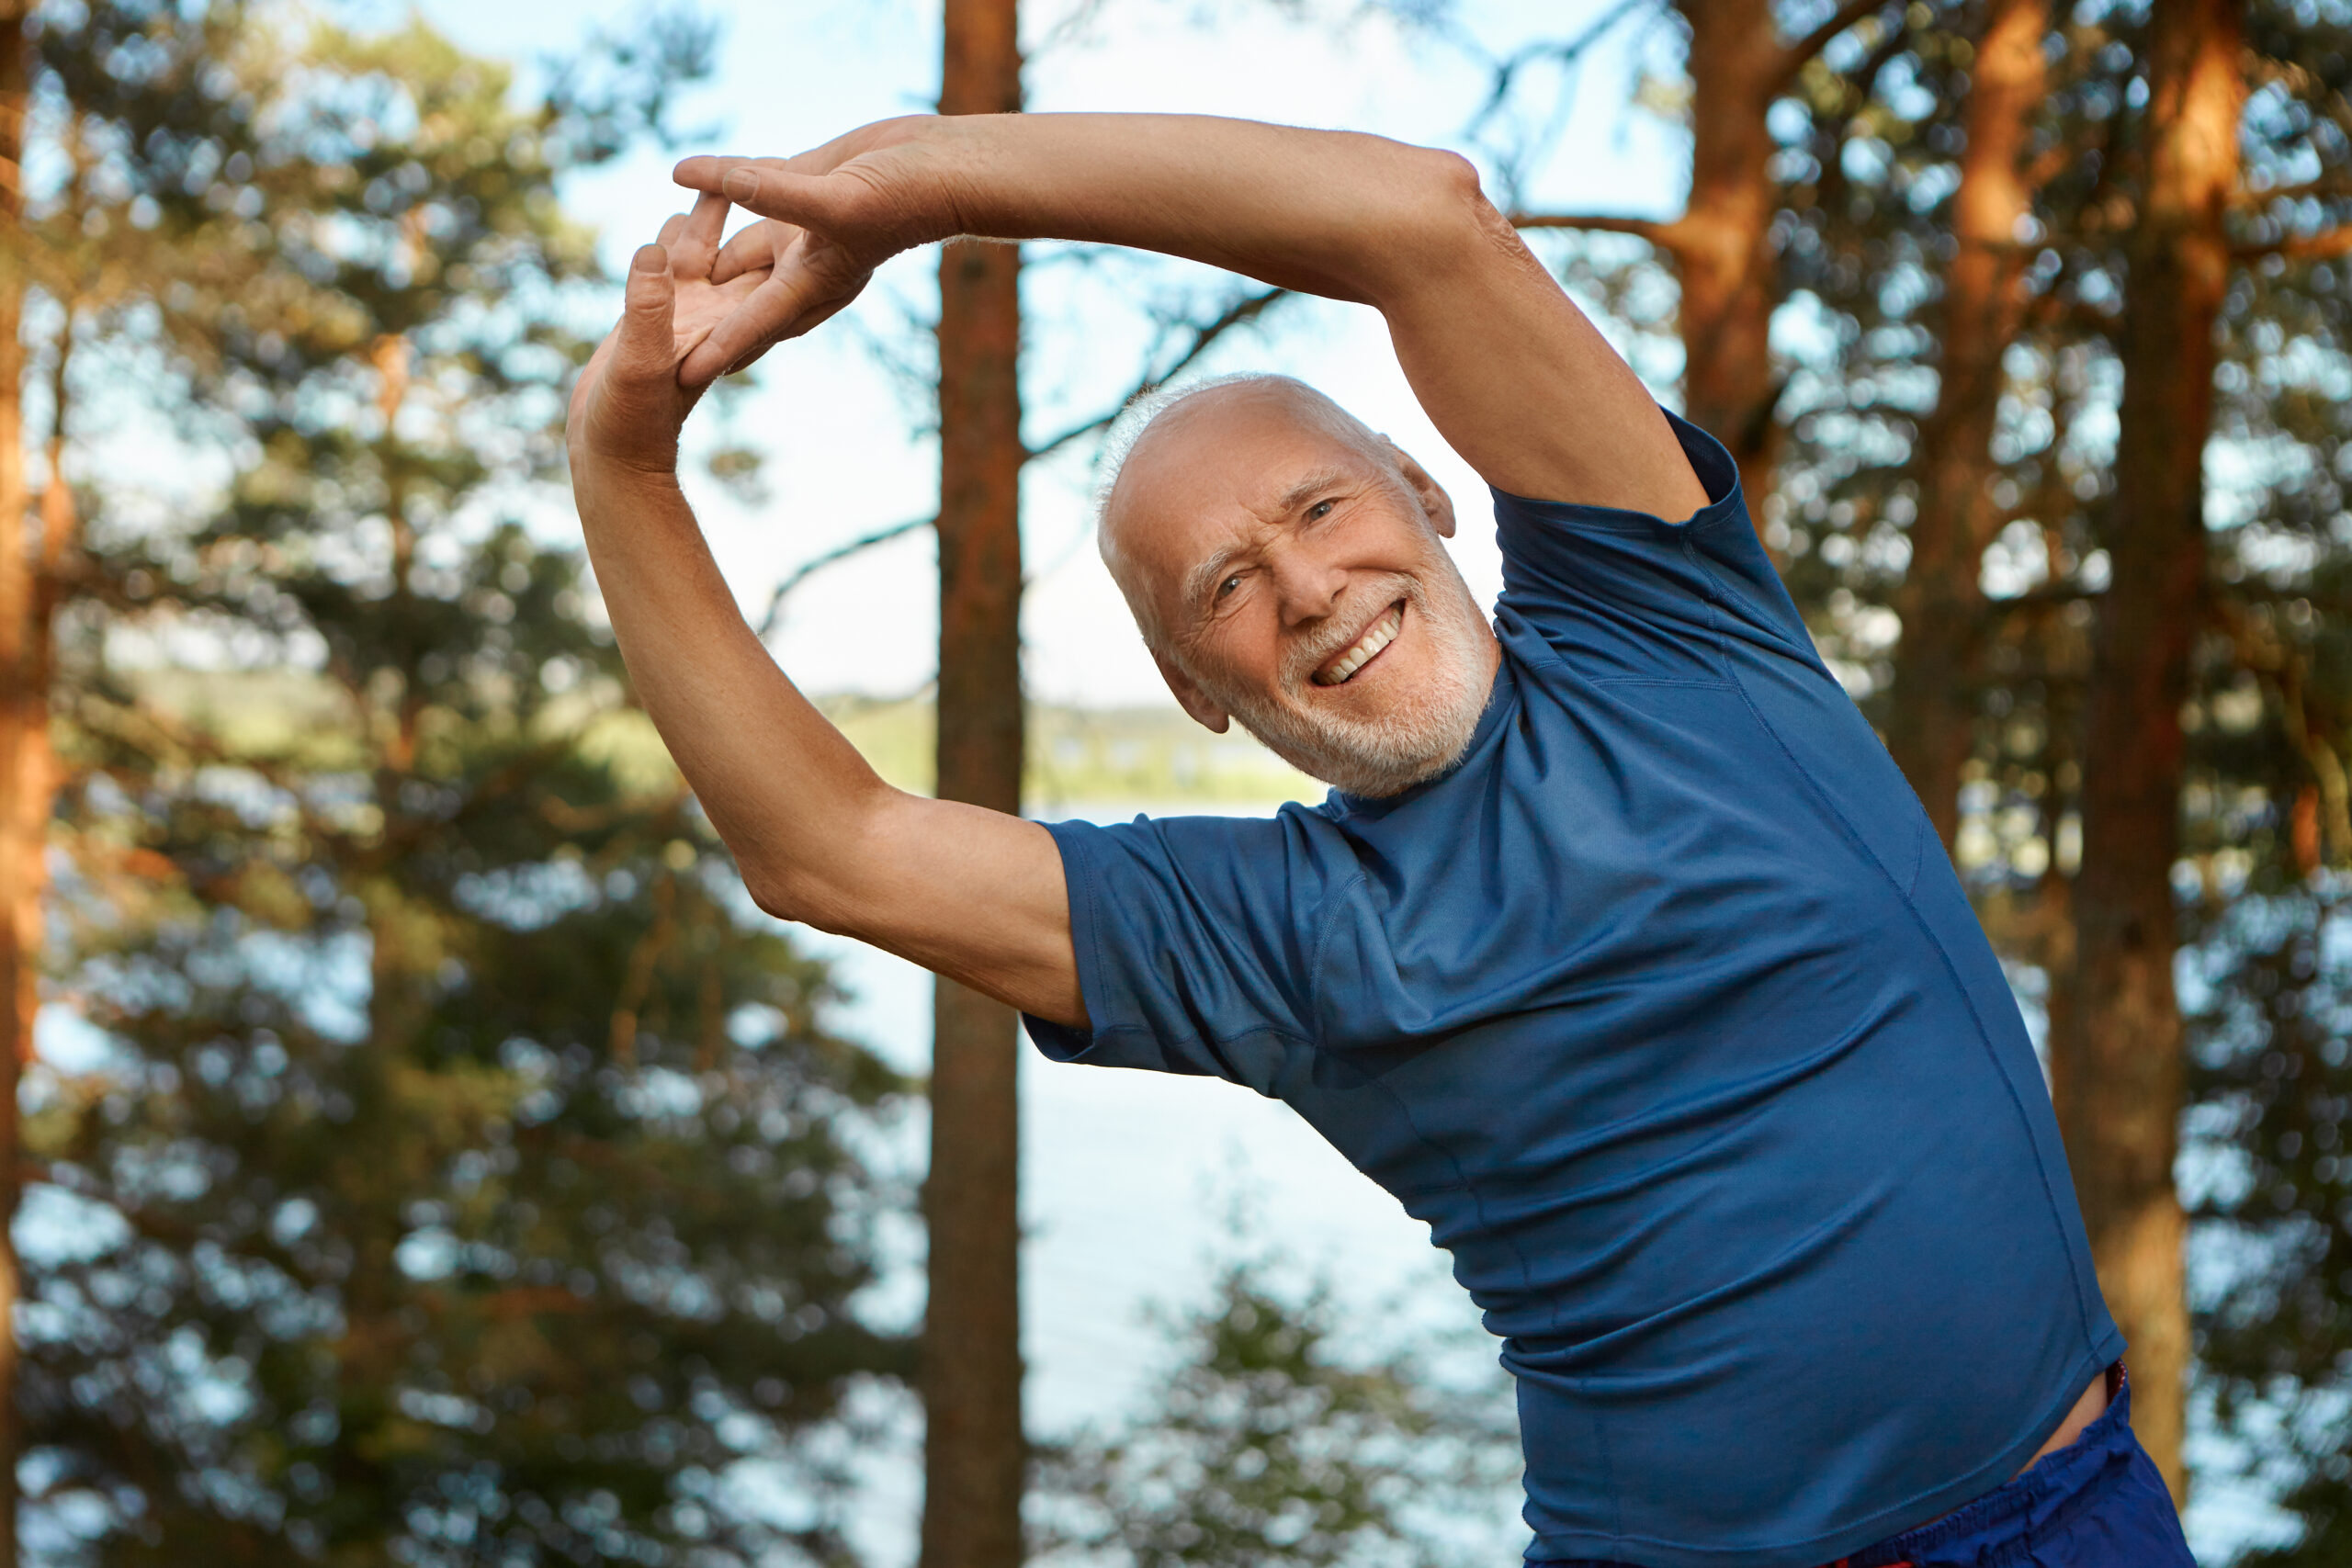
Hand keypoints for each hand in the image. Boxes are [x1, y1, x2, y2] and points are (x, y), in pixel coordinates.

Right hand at [567, 192, 769, 478]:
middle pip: (740, 248)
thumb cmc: (629, 422)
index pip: (757, 261)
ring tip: (727, 168)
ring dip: (712, 216)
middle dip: (752, 208)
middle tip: (771, 155)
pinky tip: (676, 215)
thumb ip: (647, 309)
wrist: (611, 458)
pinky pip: (669, 270)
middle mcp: (712, 317)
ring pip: (703, 253)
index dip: (774, 223)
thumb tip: (654, 254)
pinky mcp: (657, 320)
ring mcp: (686, 318)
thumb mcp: (637, 361)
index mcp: (722, 323)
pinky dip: (674, 241)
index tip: (788, 179)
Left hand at [670, 117, 967, 383]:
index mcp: (812, 282)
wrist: (943, 165)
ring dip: (703, 248)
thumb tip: (708, 179)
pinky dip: (722, 181)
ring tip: (659, 264)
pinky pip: (750, 188)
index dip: (716, 350)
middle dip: (702, 319)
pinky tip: (689, 172)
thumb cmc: (905, 196)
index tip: (678, 376)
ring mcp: (800, 226)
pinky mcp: (804, 186)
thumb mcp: (837, 200)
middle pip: (738, 298)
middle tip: (656, 344)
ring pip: (738, 241)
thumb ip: (772, 193)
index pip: (753, 324)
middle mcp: (801, 262)